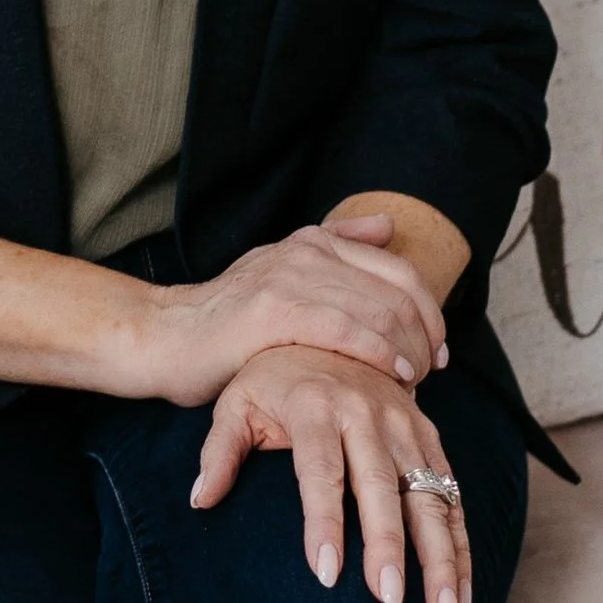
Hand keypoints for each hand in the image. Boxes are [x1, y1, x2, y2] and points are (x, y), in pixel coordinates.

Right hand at [139, 212, 447, 408]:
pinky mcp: (273, 313)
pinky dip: (380, 354)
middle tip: (433, 368)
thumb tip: (386, 223)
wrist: (166, 337)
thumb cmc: (227, 318)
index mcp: (313, 242)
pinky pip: (346, 330)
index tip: (437, 347)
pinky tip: (394, 374)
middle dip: (426, 334)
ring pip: (377, 310)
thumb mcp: (280, 268)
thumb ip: (335, 243)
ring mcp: (289, 279)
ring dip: (408, 349)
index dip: (429, 310)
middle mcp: (306, 253)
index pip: (398, 269)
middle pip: (396, 291)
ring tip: (416, 378)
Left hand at [191, 345, 472, 602]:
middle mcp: (366, 412)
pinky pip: (452, 491)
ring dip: (440, 554)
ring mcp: (403, 423)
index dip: (323, 522)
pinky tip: (461, 589)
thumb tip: (200, 499)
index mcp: (315, 405)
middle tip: (389, 599)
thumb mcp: (235, 401)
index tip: (325, 575)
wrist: (328, 326)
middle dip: (388, 544)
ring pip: (428, 493)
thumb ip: (219, 450)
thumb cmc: (271, 376)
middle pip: (380, 485)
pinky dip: (460, 541)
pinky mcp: (427, 433)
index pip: (320, 470)